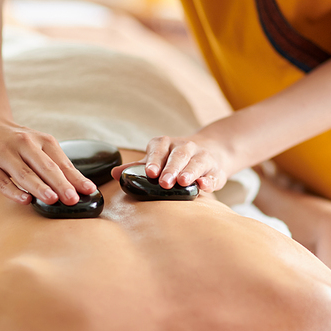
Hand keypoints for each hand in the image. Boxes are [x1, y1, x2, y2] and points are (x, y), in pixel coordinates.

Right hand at [0, 110, 96, 204]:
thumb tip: (76, 187)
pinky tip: (25, 199)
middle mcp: (24, 144)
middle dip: (61, 184)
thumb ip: (53, 164)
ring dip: (39, 187)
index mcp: (41, 140)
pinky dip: (14, 191)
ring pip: (24, 173)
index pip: (62, 162)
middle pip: (45, 167)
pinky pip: (2, 181)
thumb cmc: (14, 140)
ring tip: (53, 199)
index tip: (90, 190)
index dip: (76, 178)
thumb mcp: (36, 145)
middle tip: (73, 199)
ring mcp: (4, 154)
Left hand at [112, 134, 232, 191]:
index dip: (155, 160)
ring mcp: (202, 157)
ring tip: (183, 182)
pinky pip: (214, 174)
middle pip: (178, 156)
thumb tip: (114, 173)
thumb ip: (137, 168)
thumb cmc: (174, 159)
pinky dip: (210, 180)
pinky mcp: (216, 170)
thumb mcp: (156, 159)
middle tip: (164, 183)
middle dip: (171, 169)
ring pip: (196, 163)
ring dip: (190, 172)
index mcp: (167, 144)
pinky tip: (205, 186)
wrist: (210, 152)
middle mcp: (185, 147)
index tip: (150, 172)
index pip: (159, 149)